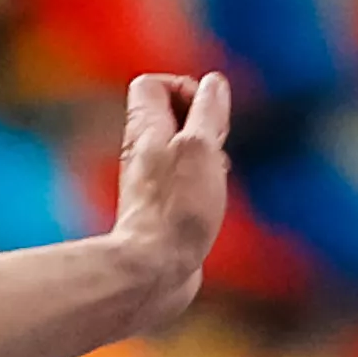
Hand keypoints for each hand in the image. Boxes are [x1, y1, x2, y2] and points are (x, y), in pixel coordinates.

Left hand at [108, 70, 235, 298]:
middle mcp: (142, 154)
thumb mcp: (201, 146)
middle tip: (214, 146)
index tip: (204, 112)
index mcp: (145, 130)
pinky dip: (203, 185)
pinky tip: (211, 203)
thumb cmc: (176, 209)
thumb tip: (213, 84)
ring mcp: (151, 184)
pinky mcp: (162, 212)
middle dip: (203, 122)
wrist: (152, 272)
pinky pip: (184, 184)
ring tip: (215, 176)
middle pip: (170, 117)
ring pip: (181, 152)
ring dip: (207, 156)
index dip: (183, 87)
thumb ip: (208, 111)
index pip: (151, 85)